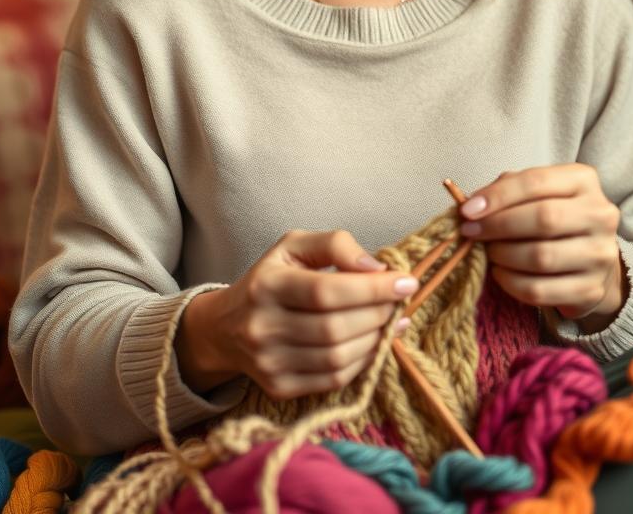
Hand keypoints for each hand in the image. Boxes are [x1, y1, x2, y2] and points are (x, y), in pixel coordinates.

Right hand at [194, 230, 418, 399]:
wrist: (226, 327)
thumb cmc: (271, 278)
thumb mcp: (295, 246)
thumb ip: (335, 245)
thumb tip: (375, 268)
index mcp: (266, 285)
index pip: (326, 291)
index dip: (372, 288)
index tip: (406, 281)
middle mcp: (262, 327)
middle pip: (335, 328)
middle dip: (378, 313)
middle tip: (398, 300)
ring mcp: (269, 362)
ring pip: (338, 358)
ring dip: (375, 339)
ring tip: (389, 320)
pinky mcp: (279, 387)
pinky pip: (333, 380)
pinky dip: (362, 361)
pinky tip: (373, 342)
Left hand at [458, 164, 627, 324]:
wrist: (592, 260)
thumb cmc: (554, 218)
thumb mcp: (536, 194)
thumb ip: (507, 190)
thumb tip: (470, 205)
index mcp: (583, 181)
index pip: (536, 182)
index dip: (498, 196)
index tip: (468, 210)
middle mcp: (600, 215)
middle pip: (543, 218)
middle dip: (498, 226)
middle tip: (471, 232)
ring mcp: (600, 254)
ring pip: (541, 257)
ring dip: (503, 256)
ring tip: (488, 253)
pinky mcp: (591, 289)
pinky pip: (540, 290)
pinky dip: (511, 283)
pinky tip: (501, 274)